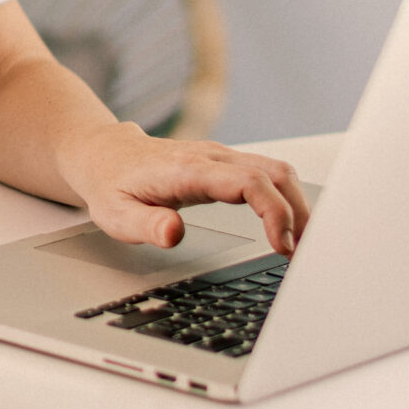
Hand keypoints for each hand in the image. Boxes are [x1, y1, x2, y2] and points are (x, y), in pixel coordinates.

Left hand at [64, 123, 307, 254]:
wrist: (104, 153)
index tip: (282, 245)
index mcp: (189, 169)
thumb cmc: (111, 185)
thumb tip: (174, 233)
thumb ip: (146, 225)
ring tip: (303, 247)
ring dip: (298, 206)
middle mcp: (212, 157)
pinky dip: (286, 199)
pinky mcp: (226, 163)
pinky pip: (268, 174)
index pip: (248, 182)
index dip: (274, 212)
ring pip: (277, 170)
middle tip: (304, 255)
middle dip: (299, 213)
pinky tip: (288, 227)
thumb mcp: (116, 213)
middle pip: (275, 173)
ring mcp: (222, 157)